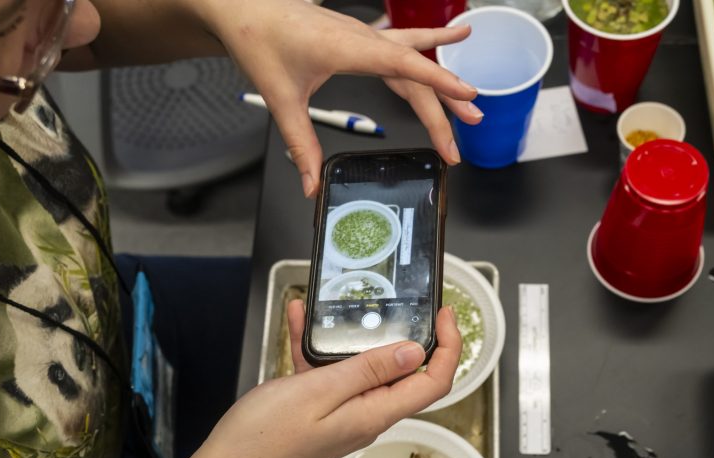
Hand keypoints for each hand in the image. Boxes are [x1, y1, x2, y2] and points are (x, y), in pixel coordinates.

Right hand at [166, 303, 460, 457]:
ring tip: (337, 303)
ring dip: (352, 336)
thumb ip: (367, 371)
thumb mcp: (318, 391)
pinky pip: (327, 373)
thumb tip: (414, 352)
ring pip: (362, 369)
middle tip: (397, 299)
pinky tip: (295, 317)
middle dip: (404, 334)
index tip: (443, 314)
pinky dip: (316, 347)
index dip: (448, 348)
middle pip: (403, 374)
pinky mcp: (318, 411)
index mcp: (374, 414)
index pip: (431, 383)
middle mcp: (366, 416)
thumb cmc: (265, 434)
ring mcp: (342, 414)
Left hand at [198, 0, 482, 196]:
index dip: (440, 83)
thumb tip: (311, 183)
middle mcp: (362, 38)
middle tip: (467, 132)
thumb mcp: (279, 98)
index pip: (406, 66)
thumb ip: (300, 143)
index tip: (468, 98)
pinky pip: (401, 44)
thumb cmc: (258, 38)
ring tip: (472, 98)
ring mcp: (362, 35)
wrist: (241, 6)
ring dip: (442, 79)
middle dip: (444, 104)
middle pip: (414, 73)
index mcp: (349, 48)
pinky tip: (451, 41)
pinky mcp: (356, 36)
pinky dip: (427, 47)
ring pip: (412, 58)